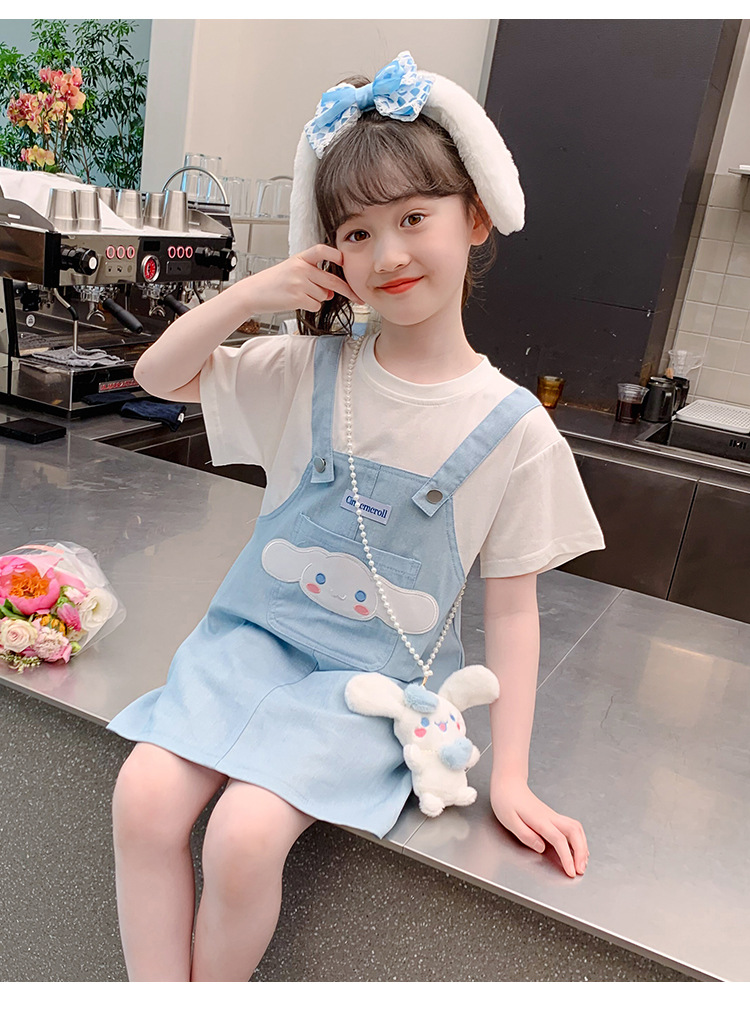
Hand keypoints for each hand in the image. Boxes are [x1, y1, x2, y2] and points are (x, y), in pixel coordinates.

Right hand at [238, 244, 358, 314]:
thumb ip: (313, 278)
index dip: (337, 255)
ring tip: (299, 295)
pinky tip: (297, 301)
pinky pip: (316, 305)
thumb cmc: (272, 282)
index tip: (346, 261)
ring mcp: (300, 283)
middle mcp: (301, 268)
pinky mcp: (298, 297)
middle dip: (347, 290)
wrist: (252, 293)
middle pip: (332, 280)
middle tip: (358, 297)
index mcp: (300, 258)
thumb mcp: (292, 272)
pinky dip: (310, 306)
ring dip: (317, 298)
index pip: (322, 250)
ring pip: (324, 295)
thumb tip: (331, 292)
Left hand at [490, 775, 588, 877]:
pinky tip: (578, 848)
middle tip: (580, 870)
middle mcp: (550, 817)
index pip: (559, 840)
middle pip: (574, 832)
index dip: (567, 857)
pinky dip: (579, 838)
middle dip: (581, 852)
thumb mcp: (509, 820)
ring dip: (582, 845)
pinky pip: (572, 827)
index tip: (571, 872)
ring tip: (582, 862)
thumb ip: (525, 835)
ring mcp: (553, 816)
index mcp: (539, 820)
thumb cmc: (506, 801)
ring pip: (576, 828)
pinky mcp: (552, 816)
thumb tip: (541, 848)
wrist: (508, 784)